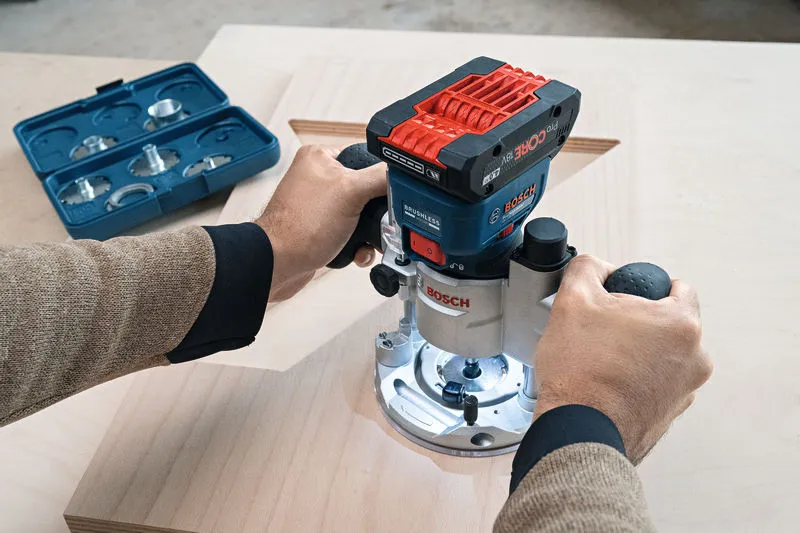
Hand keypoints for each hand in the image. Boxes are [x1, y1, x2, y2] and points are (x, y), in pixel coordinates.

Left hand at [255, 145, 386, 301]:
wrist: (279, 264)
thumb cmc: (301, 226)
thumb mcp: (350, 192)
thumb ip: (379, 177)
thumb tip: (404, 173)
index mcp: (320, 158)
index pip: (364, 156)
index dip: (379, 175)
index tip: (389, 191)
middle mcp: (318, 178)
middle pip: (366, 190)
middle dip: (376, 212)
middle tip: (380, 222)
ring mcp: (319, 206)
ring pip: (361, 215)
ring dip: (368, 233)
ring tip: (364, 241)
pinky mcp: (321, 229)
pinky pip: (351, 233)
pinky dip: (357, 245)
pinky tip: (355, 252)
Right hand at [533, 254, 712, 463]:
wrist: (577, 432)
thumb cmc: (579, 370)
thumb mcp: (572, 299)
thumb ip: (587, 268)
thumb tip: (595, 267)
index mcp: (681, 324)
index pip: (677, 287)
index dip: (644, 285)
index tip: (621, 296)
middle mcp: (695, 358)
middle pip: (667, 323)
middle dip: (637, 322)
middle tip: (602, 329)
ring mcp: (685, 390)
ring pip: (661, 355)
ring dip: (636, 352)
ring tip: (599, 360)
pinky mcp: (669, 415)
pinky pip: (655, 384)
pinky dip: (635, 380)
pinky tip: (604, 383)